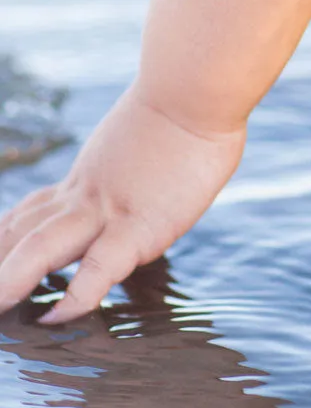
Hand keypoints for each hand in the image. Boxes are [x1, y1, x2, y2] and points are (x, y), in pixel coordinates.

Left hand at [0, 87, 244, 323]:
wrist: (194, 90)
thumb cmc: (188, 101)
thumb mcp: (150, 133)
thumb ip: (141, 159)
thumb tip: (161, 160)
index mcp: (88, 177)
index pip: (33, 212)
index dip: (6, 238)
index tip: (0, 253)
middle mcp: (86, 194)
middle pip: (22, 231)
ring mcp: (108, 211)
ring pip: (40, 247)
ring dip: (11, 279)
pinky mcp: (138, 227)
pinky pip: (97, 269)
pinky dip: (74, 296)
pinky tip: (56, 317)